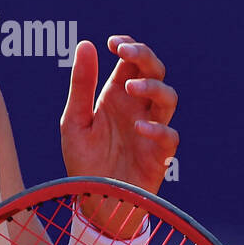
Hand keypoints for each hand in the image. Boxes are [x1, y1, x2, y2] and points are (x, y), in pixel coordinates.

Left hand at [60, 36, 178, 235]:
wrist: (92, 201)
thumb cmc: (83, 161)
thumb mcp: (74, 120)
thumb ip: (81, 85)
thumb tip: (86, 44)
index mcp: (117, 96)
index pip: (132, 62)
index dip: (129, 47)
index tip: (114, 43)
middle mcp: (137, 108)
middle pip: (155, 72)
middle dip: (144, 57)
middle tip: (126, 53)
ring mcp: (151, 130)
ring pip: (168, 98)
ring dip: (153, 87)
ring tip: (131, 88)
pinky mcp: (159, 155)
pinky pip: (169, 136)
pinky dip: (157, 129)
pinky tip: (138, 127)